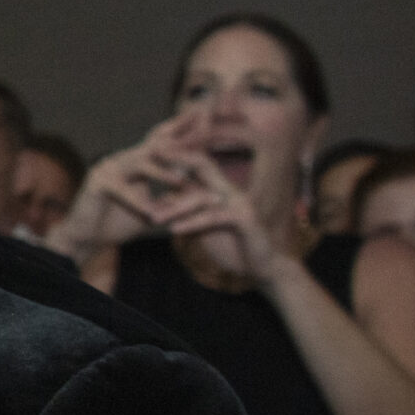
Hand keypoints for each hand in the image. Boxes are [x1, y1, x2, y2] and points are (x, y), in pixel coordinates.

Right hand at [48, 111, 203, 258]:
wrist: (87, 237)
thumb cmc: (119, 222)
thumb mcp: (152, 208)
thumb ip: (172, 198)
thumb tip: (204, 193)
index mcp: (137, 161)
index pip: (163, 140)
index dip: (182, 128)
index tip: (205, 118)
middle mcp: (123, 159)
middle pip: (154, 144)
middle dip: (178, 138)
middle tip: (202, 133)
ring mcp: (108, 168)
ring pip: (140, 165)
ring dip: (161, 173)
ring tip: (181, 181)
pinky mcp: (96, 184)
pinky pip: (120, 191)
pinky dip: (136, 201)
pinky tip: (151, 212)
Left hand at [155, 149, 282, 287]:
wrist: (261, 267)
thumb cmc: (232, 247)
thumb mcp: (203, 227)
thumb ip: (187, 212)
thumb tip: (163, 197)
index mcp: (221, 190)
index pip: (200, 164)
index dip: (179, 153)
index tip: (154, 147)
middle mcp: (231, 191)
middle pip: (204, 166)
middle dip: (179, 158)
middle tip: (152, 154)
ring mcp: (240, 203)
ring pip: (202, 198)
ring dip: (175, 209)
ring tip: (153, 219)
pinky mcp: (245, 220)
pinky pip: (214, 218)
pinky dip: (193, 223)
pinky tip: (174, 230)